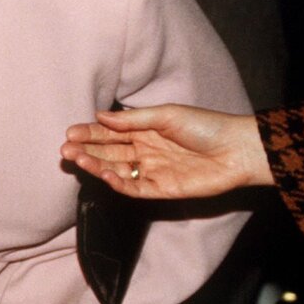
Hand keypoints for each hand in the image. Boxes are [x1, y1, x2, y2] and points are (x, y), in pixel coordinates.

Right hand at [60, 105, 271, 198]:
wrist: (238, 149)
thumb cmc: (205, 126)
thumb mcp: (167, 114)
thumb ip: (132, 119)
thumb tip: (100, 116)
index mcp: (145, 130)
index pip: (110, 132)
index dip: (89, 133)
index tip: (70, 132)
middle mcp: (144, 151)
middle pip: (108, 151)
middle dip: (85, 150)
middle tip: (65, 149)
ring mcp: (152, 170)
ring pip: (116, 170)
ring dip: (95, 165)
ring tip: (76, 159)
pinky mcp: (161, 189)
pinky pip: (133, 188)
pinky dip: (117, 183)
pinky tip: (105, 175)